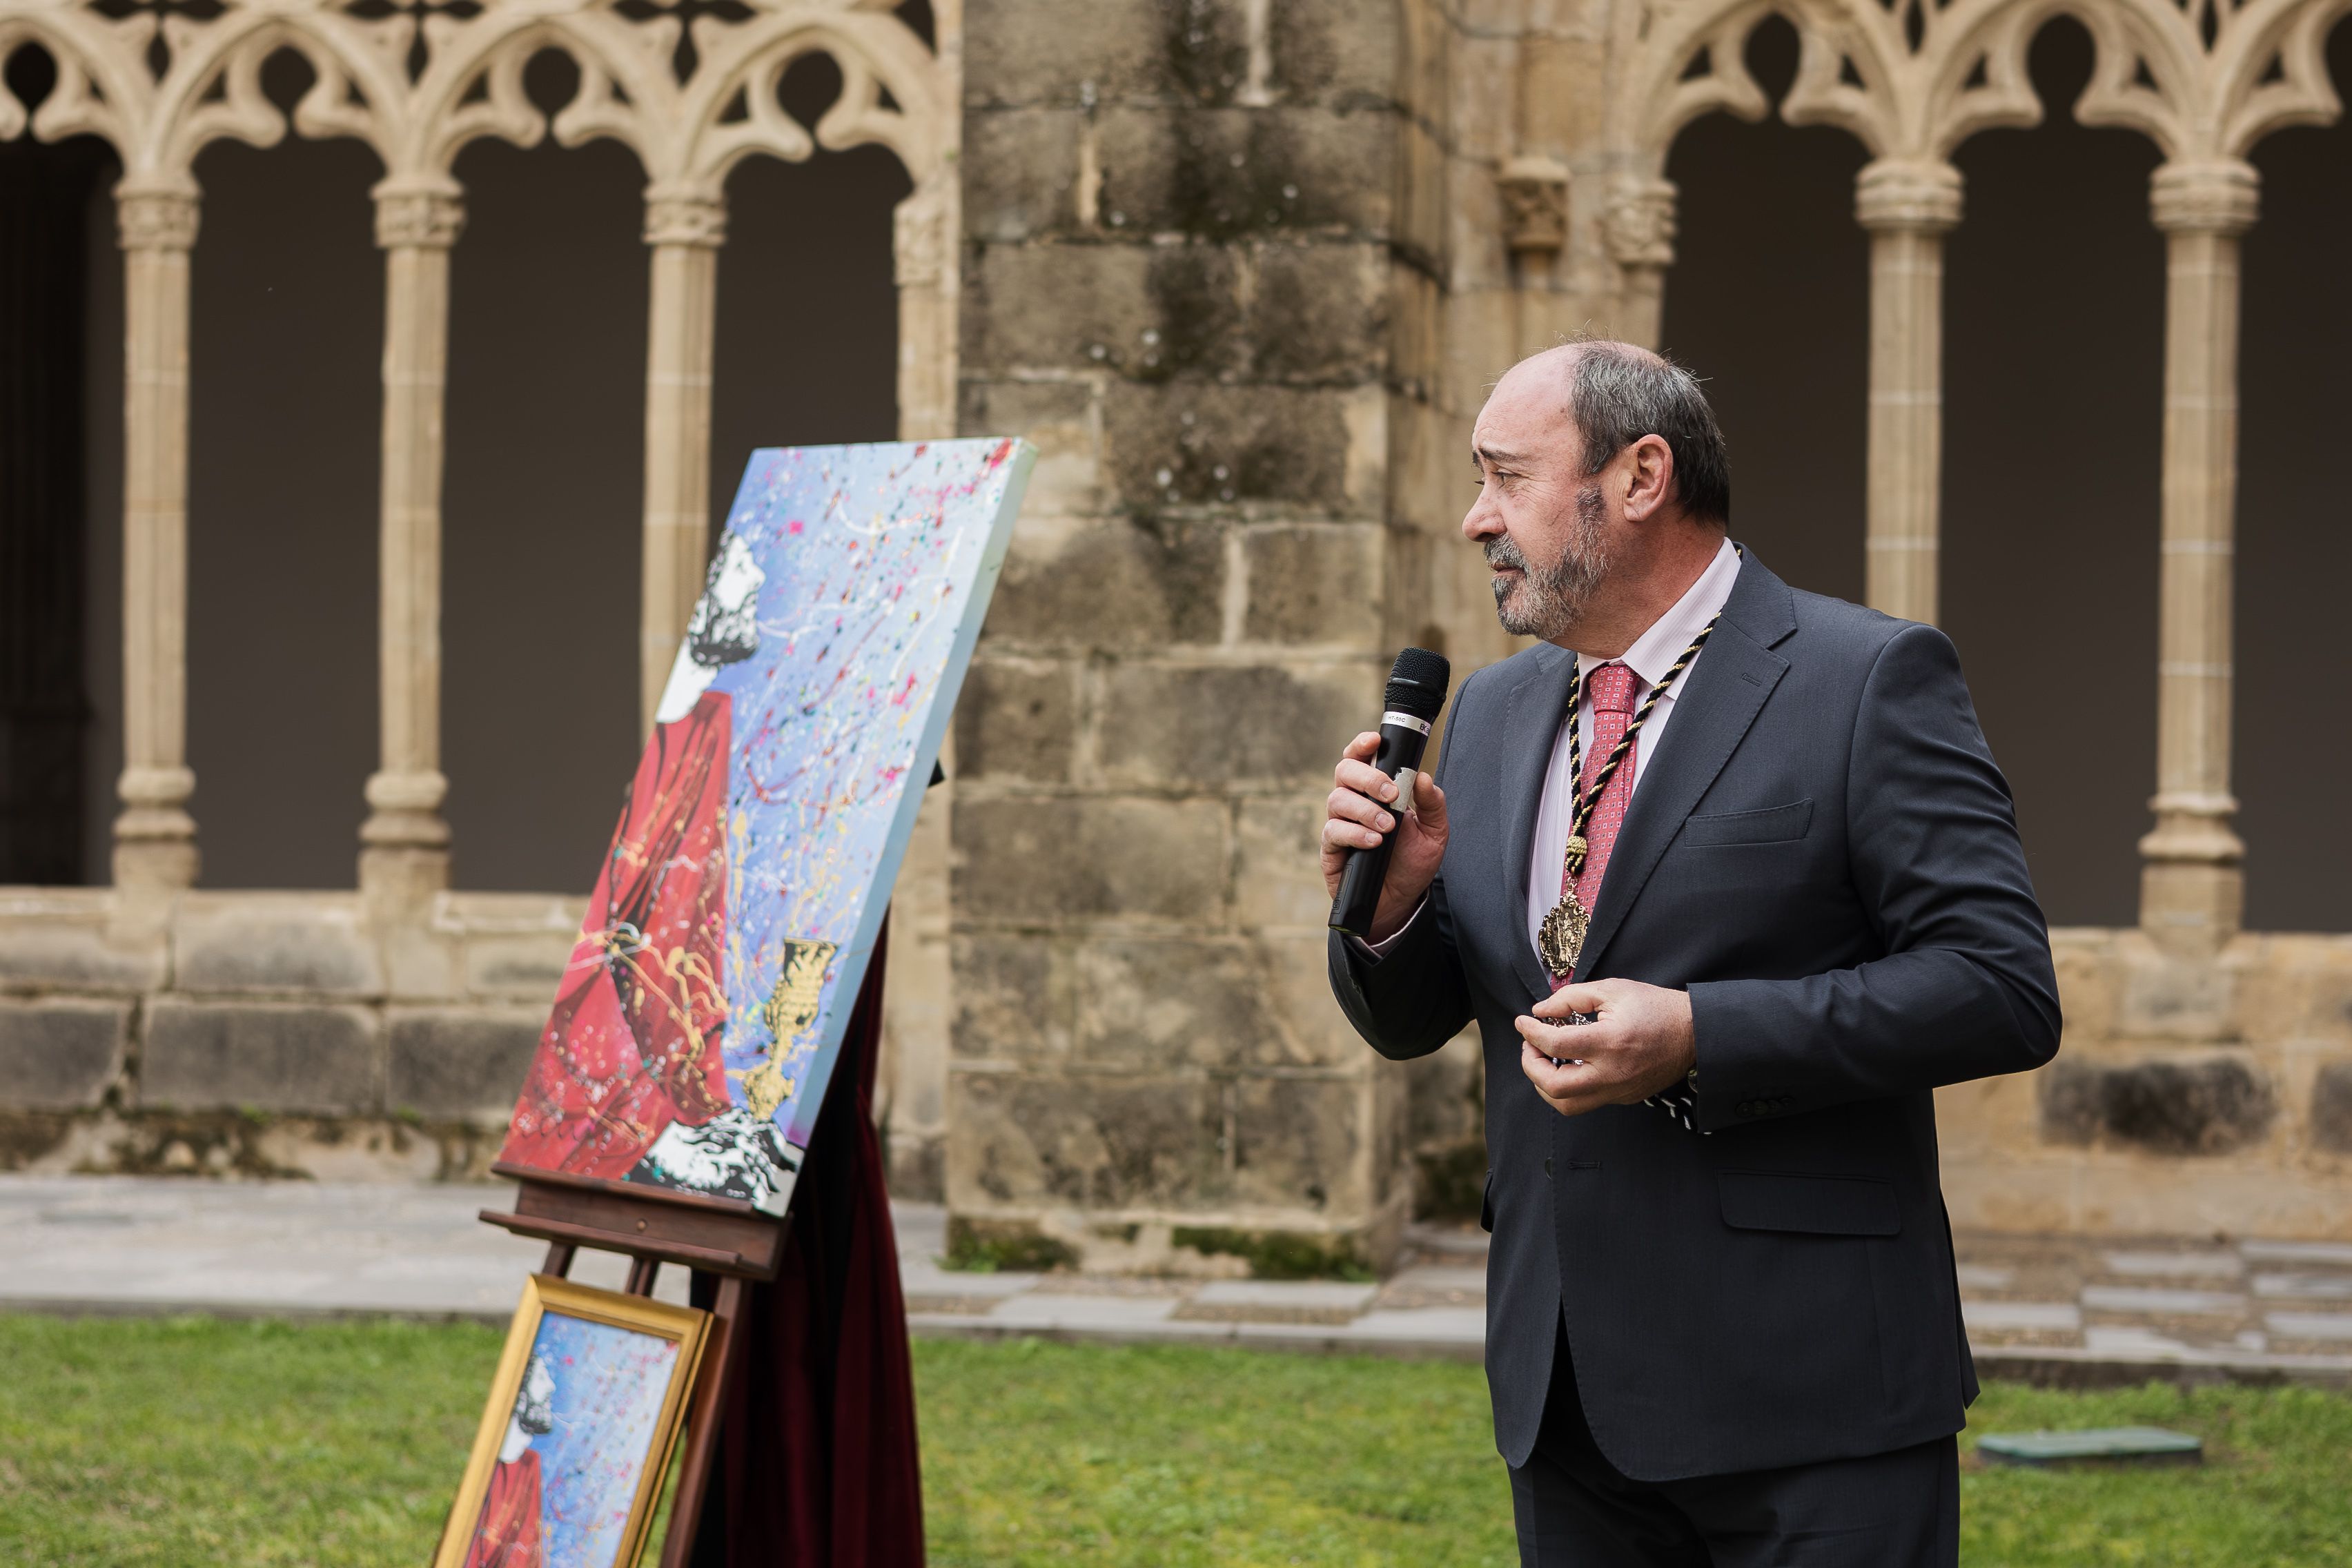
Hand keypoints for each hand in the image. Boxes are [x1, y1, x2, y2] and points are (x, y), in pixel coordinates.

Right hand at [1321, 731, 1448, 941]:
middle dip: (1368, 778)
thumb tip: (1424, 777)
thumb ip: (1433, 804)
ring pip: (1338, 800)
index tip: (1375, 741)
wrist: (1400, 901)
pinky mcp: (1331, 848)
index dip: (1362, 745)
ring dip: (1365, 810)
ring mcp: (1340, 823)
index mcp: (1375, 791)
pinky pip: (1334, 831)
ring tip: (1387, 827)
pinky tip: (1374, 842)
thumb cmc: (1412, 863)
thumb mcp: (1435, 833)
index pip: (1361, 758)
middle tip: (1391, 794)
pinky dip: (1355, 834)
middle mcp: (1353, 802)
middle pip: (1344, 771)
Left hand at [1517, 979, 1695, 1116]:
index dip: (1531, 1033)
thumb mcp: (1613, 989)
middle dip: (1531, 1066)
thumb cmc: (1655, 1006)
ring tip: (1544, 1059)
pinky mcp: (1625, 1098)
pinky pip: (1587, 1101)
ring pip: (1568, 1105)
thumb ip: (1571, 998)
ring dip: (1545, 1085)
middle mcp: (1613, 1074)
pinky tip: (1568, 1065)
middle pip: (1555, 1087)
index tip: (1522, 1022)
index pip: (1556, 1045)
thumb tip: (1539, 1011)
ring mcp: (1619, 1091)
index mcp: (1610, 1042)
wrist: (1695, 1033)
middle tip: (1529, 1046)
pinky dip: (1568, 1087)